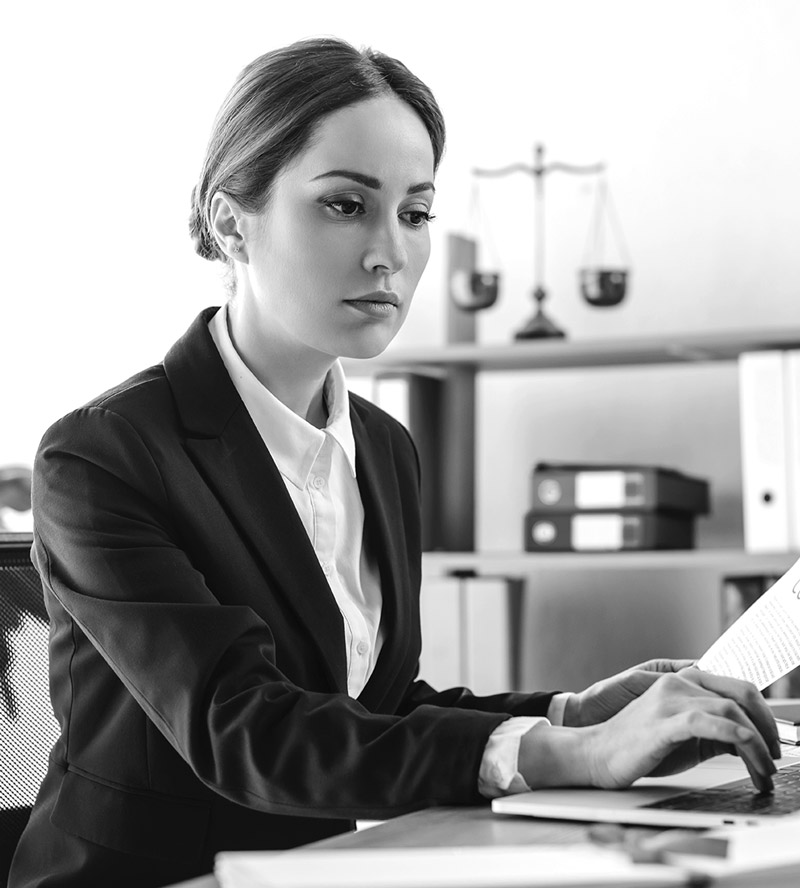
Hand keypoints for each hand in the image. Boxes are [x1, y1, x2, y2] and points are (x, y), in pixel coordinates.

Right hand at [519, 666, 780, 792]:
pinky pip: (709, 723)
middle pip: (741, 692)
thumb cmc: (635, 745)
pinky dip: (737, 737)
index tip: (773, 741)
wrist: (595, 752)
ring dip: (757, 743)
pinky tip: (746, 752)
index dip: (763, 714)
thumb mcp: (683, 735)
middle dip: (768, 726)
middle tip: (774, 755)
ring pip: (731, 709)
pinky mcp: (664, 722)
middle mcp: (678, 683)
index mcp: (682, 681)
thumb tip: (748, 740)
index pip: (737, 687)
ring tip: (763, 770)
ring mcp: (670, 700)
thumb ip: (712, 730)